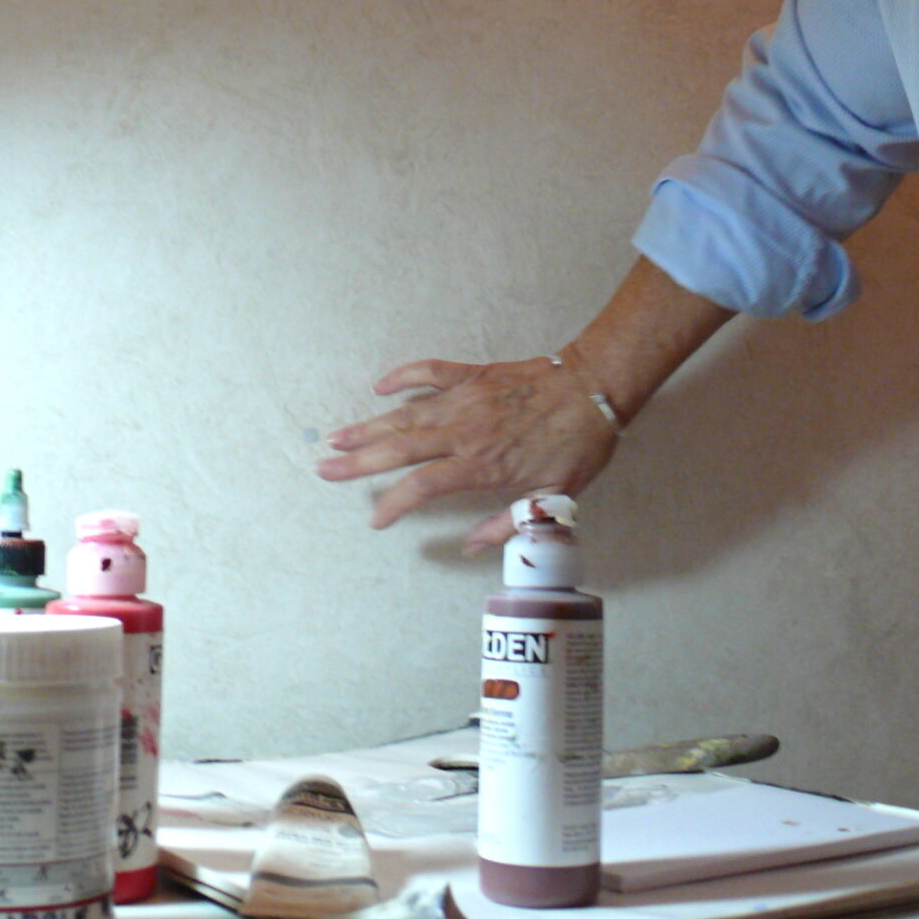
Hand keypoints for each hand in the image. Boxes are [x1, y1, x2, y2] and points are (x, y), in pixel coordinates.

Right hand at [317, 353, 619, 547]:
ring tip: (339, 436)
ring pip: (407, 413)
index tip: (376, 519)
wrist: (593, 388)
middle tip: (326, 469)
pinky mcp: (473, 374)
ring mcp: (465, 399)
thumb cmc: (577, 445)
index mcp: (480, 465)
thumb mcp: (552, 497)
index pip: (422, 487)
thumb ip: (508, 522)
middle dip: (359, 461)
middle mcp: (464, 432)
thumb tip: (473, 547)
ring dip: (370, 425)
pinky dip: (403, 377)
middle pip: (400, 447)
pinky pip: (431, 371)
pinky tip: (381, 386)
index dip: (394, 504)